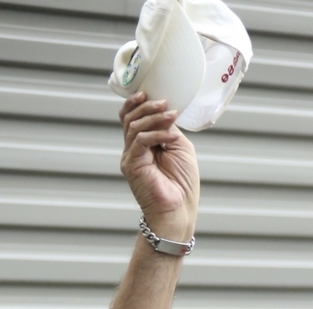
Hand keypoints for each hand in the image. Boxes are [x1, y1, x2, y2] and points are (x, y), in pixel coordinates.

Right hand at [119, 91, 199, 238]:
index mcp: (144, 146)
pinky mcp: (131, 165)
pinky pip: (140, 141)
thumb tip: (164, 112)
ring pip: (133, 127)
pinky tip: (170, 136)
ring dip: (153, 118)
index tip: (150, 93)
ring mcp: (130, 157)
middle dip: (146, 107)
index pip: (133, 118)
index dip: (137, 104)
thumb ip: (169, 130)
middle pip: (130, 119)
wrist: (178, 211)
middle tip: (163, 103)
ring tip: (170, 115)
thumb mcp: (180, 149)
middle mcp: (134, 150)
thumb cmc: (183, 185)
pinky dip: (156, 135)